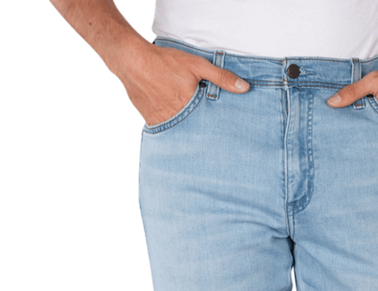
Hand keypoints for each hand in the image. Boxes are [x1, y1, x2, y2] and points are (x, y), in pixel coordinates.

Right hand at [117, 42, 249, 127]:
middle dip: (200, 134)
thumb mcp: (197, 65)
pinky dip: (170, 128)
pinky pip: (164, 130)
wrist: (132, 61)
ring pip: (178, 133)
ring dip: (185, 132)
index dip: (214, 131)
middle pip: (193, 132)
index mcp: (189, 108)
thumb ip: (221, 78)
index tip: (222, 139)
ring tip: (192, 134)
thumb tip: (245, 88)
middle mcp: (175, 119)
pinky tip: (175, 123)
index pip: (207, 128)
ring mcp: (161, 122)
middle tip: (210, 143)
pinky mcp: (150, 122)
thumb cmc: (165, 62)